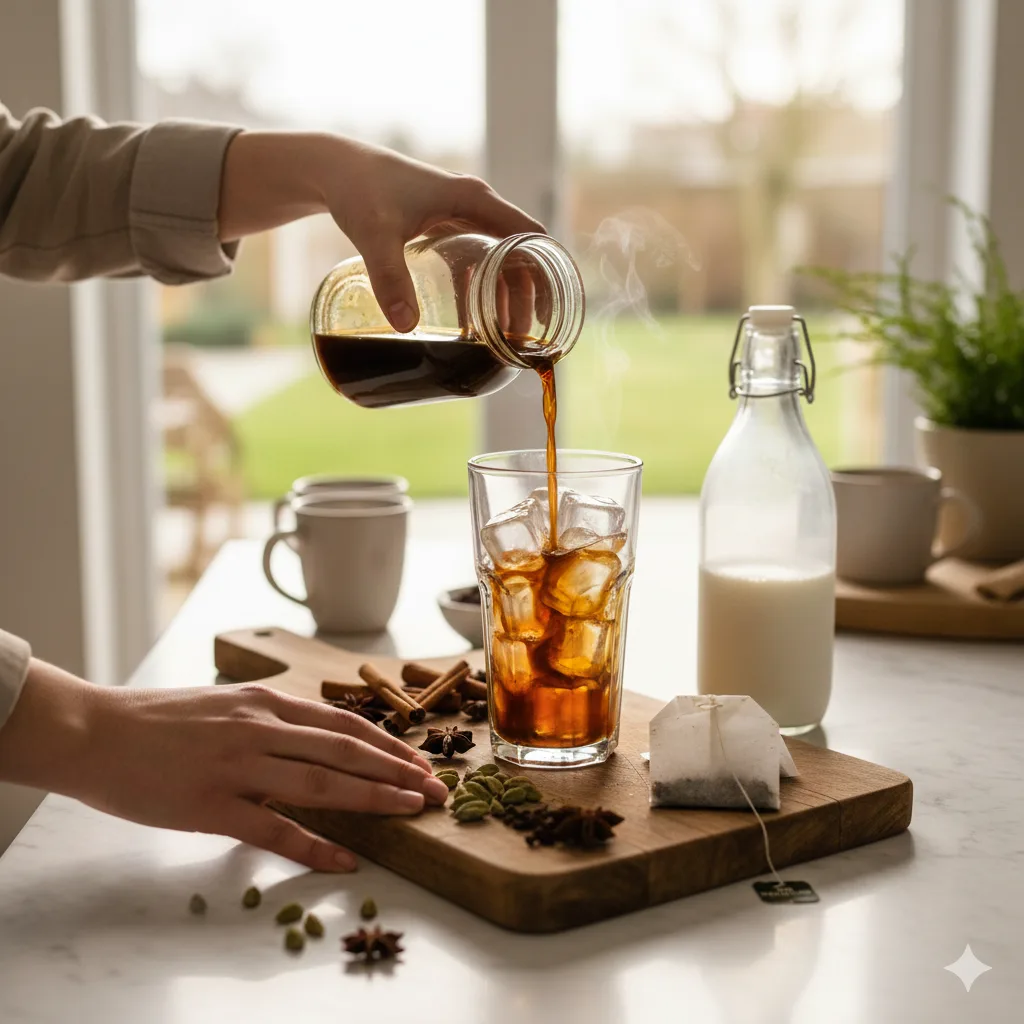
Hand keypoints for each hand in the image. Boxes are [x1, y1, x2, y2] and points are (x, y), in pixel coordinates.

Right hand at [0, 661, 448, 871]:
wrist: (95, 731)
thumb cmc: (159, 719)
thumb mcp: (225, 701)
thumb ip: (269, 714)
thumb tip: (311, 725)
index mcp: (265, 703)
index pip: (343, 723)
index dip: (388, 744)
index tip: (419, 761)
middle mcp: (261, 728)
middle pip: (346, 751)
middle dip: (397, 770)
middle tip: (436, 789)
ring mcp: (238, 767)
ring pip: (321, 784)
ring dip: (373, 798)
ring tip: (411, 811)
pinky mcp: (212, 805)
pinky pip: (274, 830)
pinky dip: (315, 847)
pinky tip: (346, 861)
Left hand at [219, 131, 544, 331]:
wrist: (335, 167)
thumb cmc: (359, 190)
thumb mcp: (375, 234)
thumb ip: (389, 278)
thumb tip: (406, 327)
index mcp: (474, 200)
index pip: (529, 236)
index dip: (547, 275)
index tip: (550, 314)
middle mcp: (475, 206)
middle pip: (519, 256)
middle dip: (527, 298)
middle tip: (521, 340)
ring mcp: (461, 216)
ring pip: (499, 261)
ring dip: (507, 297)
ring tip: (505, 338)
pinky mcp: (445, 228)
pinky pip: (478, 261)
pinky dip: (484, 289)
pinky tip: (477, 320)